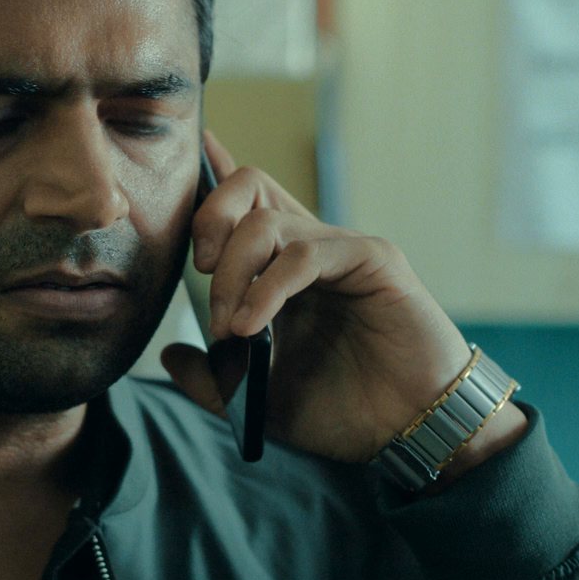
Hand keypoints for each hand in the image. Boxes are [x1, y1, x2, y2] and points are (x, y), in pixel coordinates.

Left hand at [160, 133, 525, 474]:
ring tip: (229, 329)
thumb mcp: (257, 401)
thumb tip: (170, 353)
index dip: (215, 173)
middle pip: (249, 186)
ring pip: (266, 223)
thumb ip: (212, 380)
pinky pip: (305, 254)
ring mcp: (341, 250)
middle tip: (199, 273)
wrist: (408, 432)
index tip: (196, 147)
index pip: (245, 205)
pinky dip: (267, 288)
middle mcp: (309, 250)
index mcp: (282, 272)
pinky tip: (250, 326)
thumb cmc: (344, 412)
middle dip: (208, 220)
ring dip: (232, 275)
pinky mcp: (373, 260)